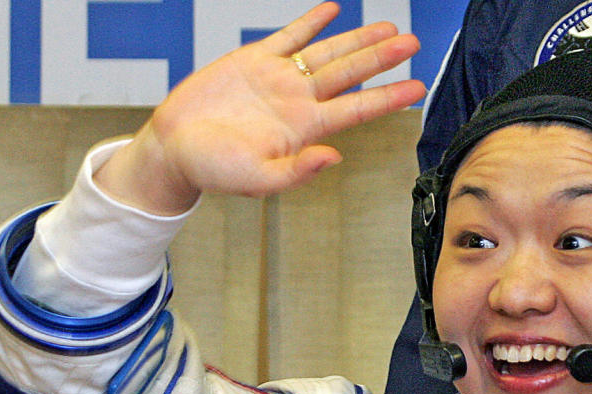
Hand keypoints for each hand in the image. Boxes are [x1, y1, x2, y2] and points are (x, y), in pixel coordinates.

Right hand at [95, 2, 424, 214]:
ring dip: (357, 38)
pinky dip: (311, 22)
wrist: (174, 148)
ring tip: (387, 26)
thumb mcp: (257, 179)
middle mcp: (299, 101)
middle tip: (412, 42)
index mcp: (304, 129)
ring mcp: (278, 78)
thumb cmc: (214, 169)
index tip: (417, 87)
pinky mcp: (253, 60)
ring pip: (327, 52)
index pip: (356, 109)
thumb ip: (296, 171)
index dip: (388, 97)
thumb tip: (333, 158)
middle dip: (381, 58)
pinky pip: (288, 36)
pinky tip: (333, 10)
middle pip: (350, 73)